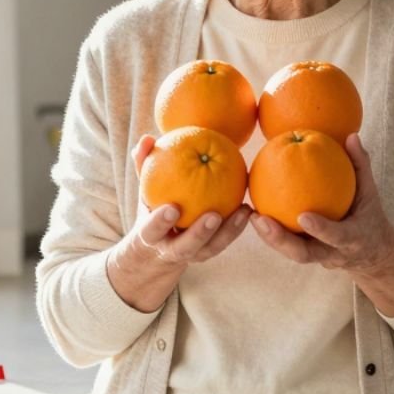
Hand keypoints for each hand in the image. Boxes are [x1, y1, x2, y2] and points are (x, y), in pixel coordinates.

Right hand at [125, 134, 252, 264]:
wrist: (159, 245)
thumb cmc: (153, 205)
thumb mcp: (145, 188)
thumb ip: (144, 165)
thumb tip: (147, 138)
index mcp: (149, 236)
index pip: (151, 231)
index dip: (161, 222)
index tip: (173, 207)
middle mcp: (170, 250)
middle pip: (184, 248)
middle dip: (199, 233)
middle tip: (214, 215)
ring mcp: (192, 255)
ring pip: (211, 249)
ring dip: (228, 231)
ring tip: (243, 211)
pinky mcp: (209, 252)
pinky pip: (225, 242)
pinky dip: (237, 226)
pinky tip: (249, 209)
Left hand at [250, 133, 393, 277]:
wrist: (372, 255)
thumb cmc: (369, 216)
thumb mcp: (370, 192)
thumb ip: (360, 166)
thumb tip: (351, 136)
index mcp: (353, 238)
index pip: (337, 236)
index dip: (321, 229)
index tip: (303, 216)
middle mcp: (332, 253)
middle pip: (304, 254)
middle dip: (281, 240)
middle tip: (261, 219)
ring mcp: (318, 257)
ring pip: (290, 253)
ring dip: (269, 237)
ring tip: (252, 215)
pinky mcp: (306, 254)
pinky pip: (285, 246)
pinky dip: (269, 233)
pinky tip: (253, 213)